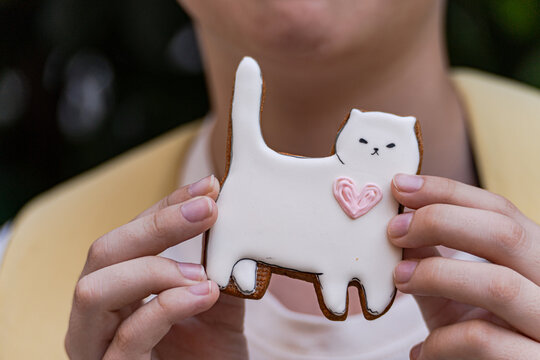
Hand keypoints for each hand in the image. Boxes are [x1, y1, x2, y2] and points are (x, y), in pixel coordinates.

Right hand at [65, 175, 247, 359]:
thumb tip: (227, 213)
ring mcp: (96, 347)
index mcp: (118, 290)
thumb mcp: (215, 300)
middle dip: (157, 225)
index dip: (167, 206)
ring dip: (154, 269)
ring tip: (202, 275)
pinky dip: (165, 307)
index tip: (210, 186)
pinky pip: (127, 337)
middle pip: (103, 252)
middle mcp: (97, 315)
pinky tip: (203, 294)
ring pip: (94, 289)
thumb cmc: (210, 354)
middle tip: (207, 209)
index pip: (131, 235)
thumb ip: (216, 263)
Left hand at [388, 174, 539, 359]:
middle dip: (440, 221)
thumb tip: (399, 219)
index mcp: (533, 261)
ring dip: (435, 275)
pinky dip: (441, 342)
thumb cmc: (476, 342)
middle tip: (394, 231)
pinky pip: (484, 340)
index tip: (400, 186)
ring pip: (497, 284)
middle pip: (505, 234)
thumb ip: (432, 259)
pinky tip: (422, 352)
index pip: (500, 210)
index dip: (447, 192)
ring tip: (400, 280)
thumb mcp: (453, 295)